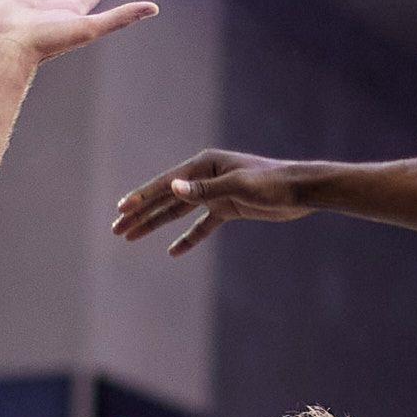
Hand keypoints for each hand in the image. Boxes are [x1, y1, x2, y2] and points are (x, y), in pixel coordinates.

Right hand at [113, 150, 309, 258]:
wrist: (301, 191)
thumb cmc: (272, 184)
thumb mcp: (238, 186)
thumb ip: (204, 189)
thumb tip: (173, 186)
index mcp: (204, 165)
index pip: (166, 183)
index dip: (142, 197)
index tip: (121, 210)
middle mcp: (205, 176)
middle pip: (166, 198)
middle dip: (140, 213)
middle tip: (116, 229)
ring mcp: (215, 193)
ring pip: (178, 211)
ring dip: (155, 224)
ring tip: (130, 236)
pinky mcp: (227, 208)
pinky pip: (201, 225)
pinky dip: (187, 237)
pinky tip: (172, 252)